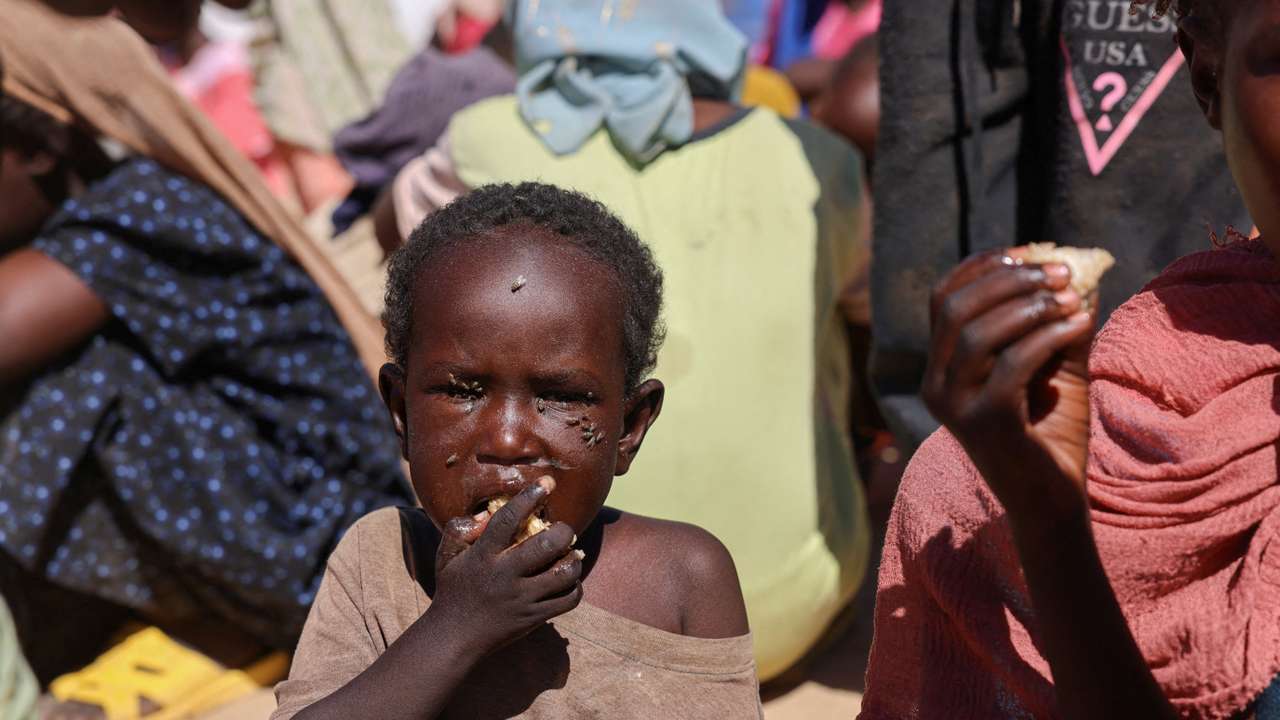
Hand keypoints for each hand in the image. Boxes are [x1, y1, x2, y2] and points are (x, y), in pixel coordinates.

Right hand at [429, 478, 583, 655]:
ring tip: (569, 554)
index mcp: (483, 556)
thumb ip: (460, 528)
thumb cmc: (453, 589)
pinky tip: (567, 579)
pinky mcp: (534, 618)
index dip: (529, 498)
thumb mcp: (446, 556)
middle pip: (546, 546)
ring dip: (573, 559)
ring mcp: (522, 599)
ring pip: (564, 574)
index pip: (508, 520)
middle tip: (562, 530)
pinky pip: (568, 599)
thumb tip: (486, 513)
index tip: (547, 483)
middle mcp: (504, 576)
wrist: (455, 637)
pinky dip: (575, 586)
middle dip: (563, 531)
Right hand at [922, 249, 1096, 524]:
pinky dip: (1048, 335)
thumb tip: (1078, 270)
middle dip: (1009, 280)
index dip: (981, 267)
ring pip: (977, 333)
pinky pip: (1012, 364)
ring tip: (1073, 298)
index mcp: (940, 369)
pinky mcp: (985, 424)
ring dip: (1029, 306)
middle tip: (1060, 272)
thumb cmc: (1050, 433)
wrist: (1053, 501)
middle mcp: (935, 385)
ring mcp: (954, 407)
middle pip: (955, 309)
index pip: (942, 299)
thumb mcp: (1052, 366)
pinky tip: (1080, 323)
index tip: (1027, 252)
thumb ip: (1055, 323)